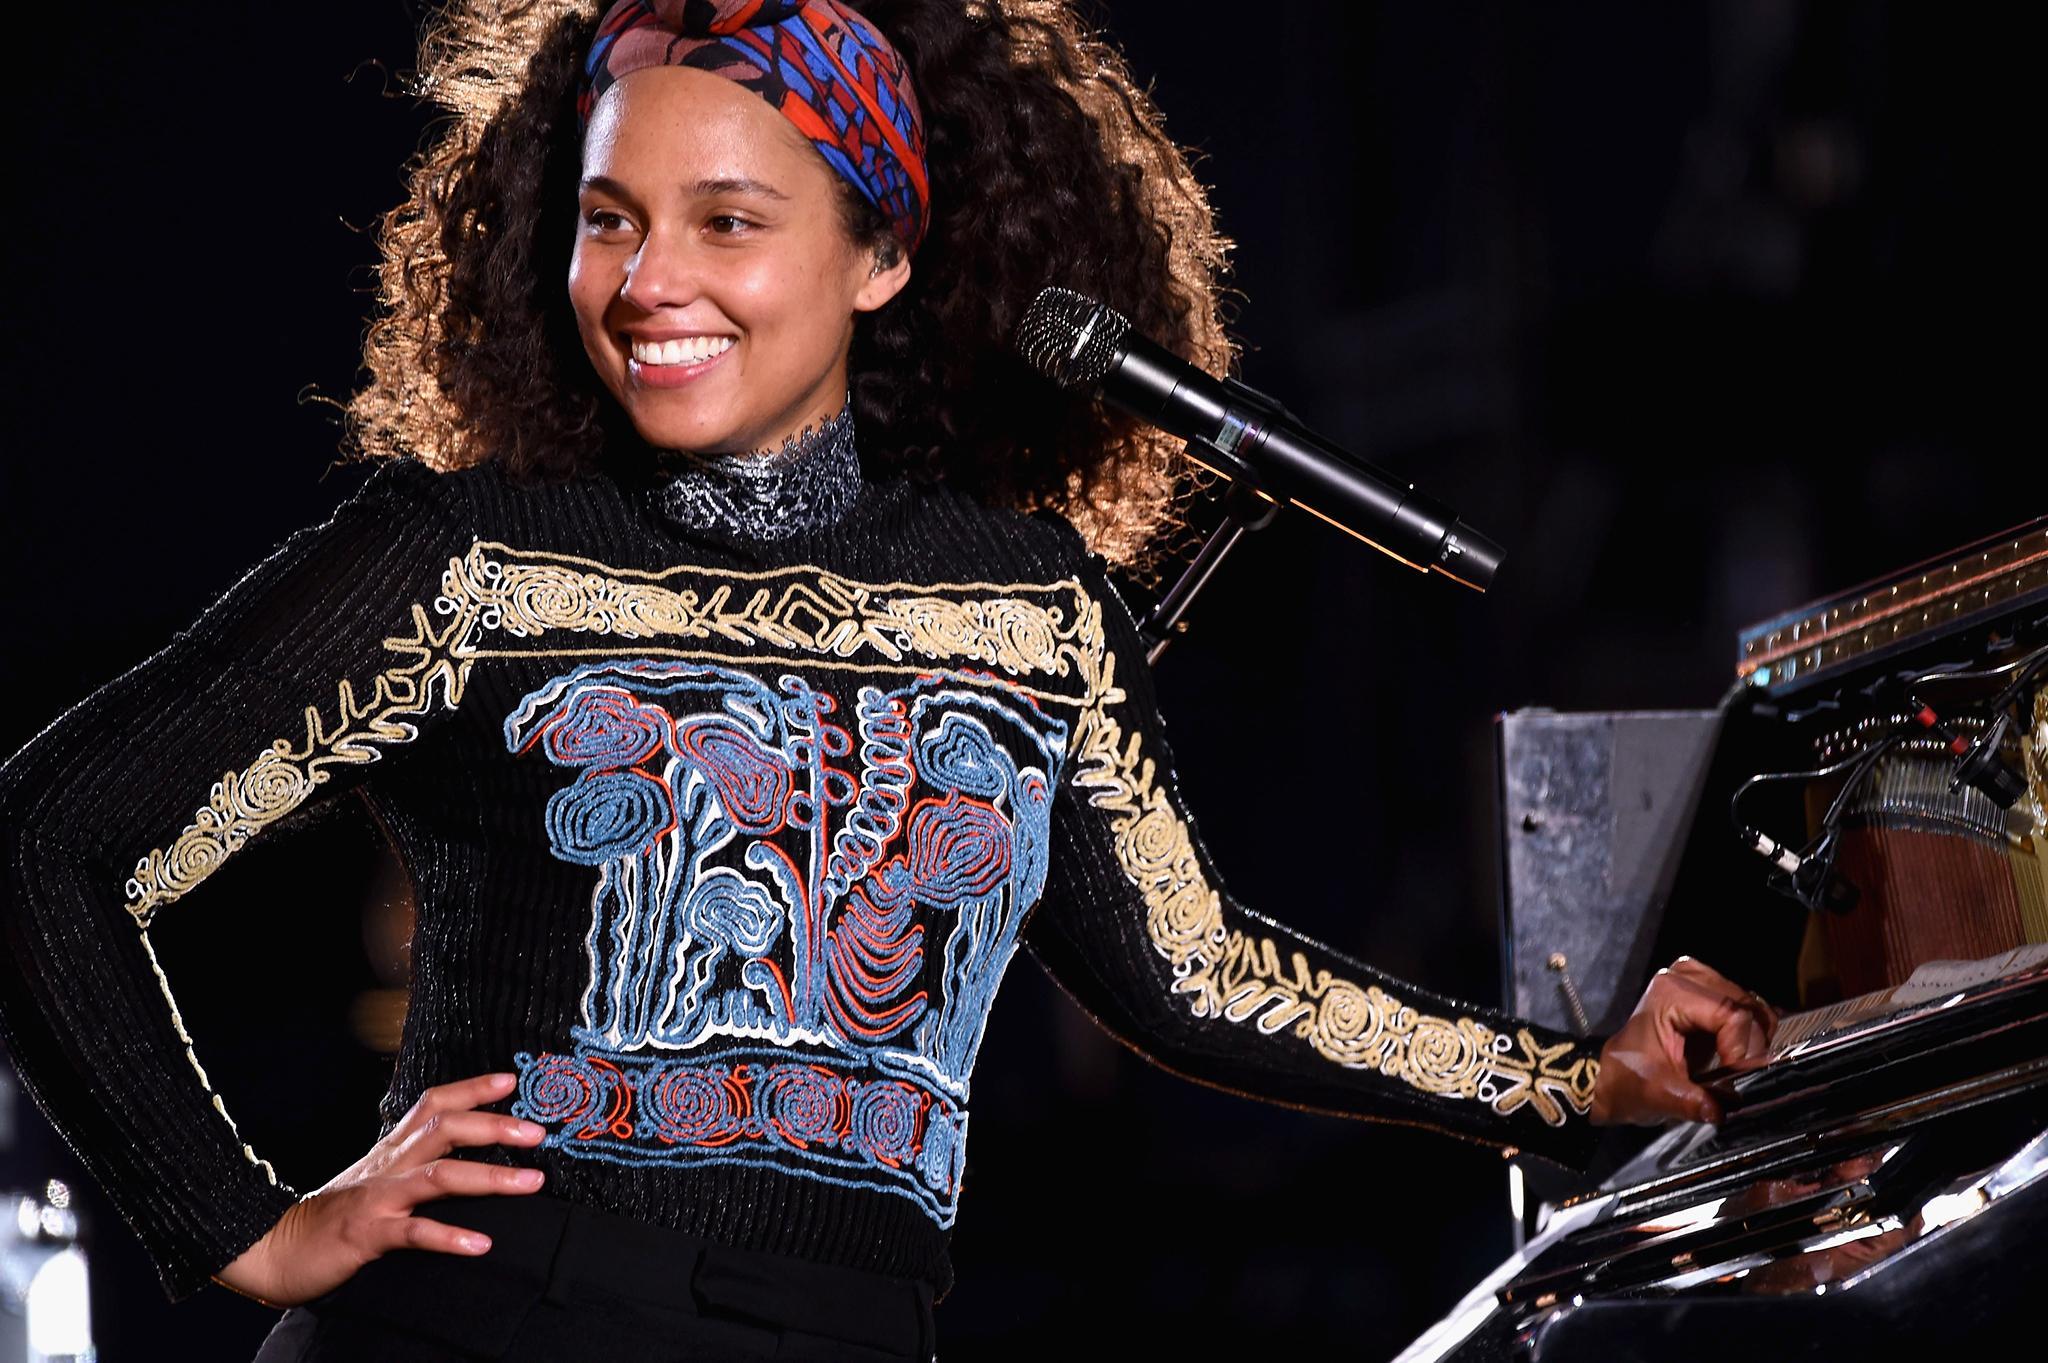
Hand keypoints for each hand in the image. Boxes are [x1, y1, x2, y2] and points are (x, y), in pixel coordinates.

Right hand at [212, 1071, 547, 1307]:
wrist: (276, 1250)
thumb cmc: (335, 1217)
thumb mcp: (378, 1181)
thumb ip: (417, 1165)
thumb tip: (469, 1157)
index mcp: (393, 1150)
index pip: (434, 1103)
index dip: (472, 1088)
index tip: (512, 1079)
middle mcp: (389, 1165)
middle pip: (444, 1127)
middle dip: (494, 1125)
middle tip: (538, 1131)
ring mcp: (379, 1198)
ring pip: (439, 1176)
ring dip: (490, 1177)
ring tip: (531, 1183)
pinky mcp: (368, 1234)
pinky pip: (414, 1232)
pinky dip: (449, 1236)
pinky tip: (480, 1244)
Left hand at [1590, 956, 1777, 1126]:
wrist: (1616, 1077)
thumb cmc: (1630, 1080)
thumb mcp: (1659, 1094)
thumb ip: (1692, 1101)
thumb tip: (1721, 1110)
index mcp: (1671, 993)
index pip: (1730, 1014)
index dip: (1741, 1048)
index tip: (1737, 1076)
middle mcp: (1686, 977)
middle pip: (1746, 1008)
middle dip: (1752, 1046)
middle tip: (1743, 1076)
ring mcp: (1699, 981)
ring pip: (1752, 1007)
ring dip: (1755, 1039)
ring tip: (1740, 1066)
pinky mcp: (1710, 992)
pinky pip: (1747, 1009)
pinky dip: (1752, 1033)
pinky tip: (1742, 1053)